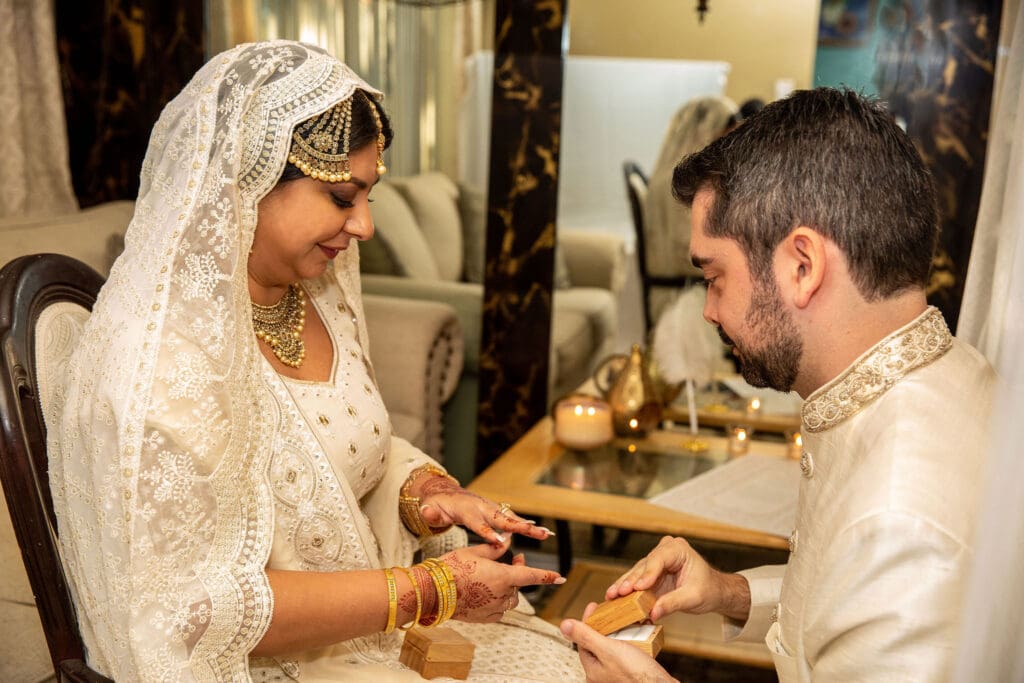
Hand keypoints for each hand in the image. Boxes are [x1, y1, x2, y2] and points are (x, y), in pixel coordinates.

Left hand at [415, 474, 553, 544]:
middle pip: (502, 519)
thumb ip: (430, 513)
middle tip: (537, 533)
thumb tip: (426, 511)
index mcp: (466, 510)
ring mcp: (490, 508)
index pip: (478, 524)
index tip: (501, 542)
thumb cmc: (438, 506)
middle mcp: (482, 507)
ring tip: (546, 533)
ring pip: (511, 518)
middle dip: (520, 527)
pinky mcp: (495, 512)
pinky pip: (512, 519)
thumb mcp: (430, 509)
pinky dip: (526, 524)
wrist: (445, 493)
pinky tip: (540, 531)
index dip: (488, 532)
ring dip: (528, 526)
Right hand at [439, 540, 564, 622]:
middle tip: (511, 561)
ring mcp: (493, 608)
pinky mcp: (484, 618)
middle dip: (516, 575)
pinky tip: (484, 593)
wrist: (433, 591)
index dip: (548, 576)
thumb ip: (494, 548)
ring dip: (506, 589)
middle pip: (518, 586)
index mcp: (503, 576)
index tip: (561, 578)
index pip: (532, 576)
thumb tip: (506, 541)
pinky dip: (496, 602)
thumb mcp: (474, 551)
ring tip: (491, 578)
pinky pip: (498, 611)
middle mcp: (501, 594)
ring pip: (509, 600)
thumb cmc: (451, 568)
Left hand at [560, 603, 674, 682]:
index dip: (587, 621)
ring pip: (612, 647)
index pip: (583, 640)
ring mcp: (616, 674)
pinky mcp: (630, 673)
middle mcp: (602, 674)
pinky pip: (626, 653)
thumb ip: (586, 636)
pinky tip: (638, 635)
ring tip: (626, 623)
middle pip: (597, 643)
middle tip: (610, 614)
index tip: (593, 606)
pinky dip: (631, 642)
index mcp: (592, 670)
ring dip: (619, 633)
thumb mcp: (608, 649)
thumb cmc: (637, 676)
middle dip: (604, 626)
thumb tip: (565, 625)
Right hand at [605, 536, 732, 620]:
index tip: (637, 588)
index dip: (647, 575)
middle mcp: (665, 550)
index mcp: (678, 549)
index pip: (658, 560)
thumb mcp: (693, 598)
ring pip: (637, 572)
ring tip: (611, 595)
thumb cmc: (708, 590)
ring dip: (625, 585)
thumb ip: (673, 603)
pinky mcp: (651, 572)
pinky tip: (615, 597)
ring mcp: (656, 560)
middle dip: (631, 581)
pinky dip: (628, 590)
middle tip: (618, 593)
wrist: (713, 591)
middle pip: (644, 566)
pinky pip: (638, 580)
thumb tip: (653, 612)